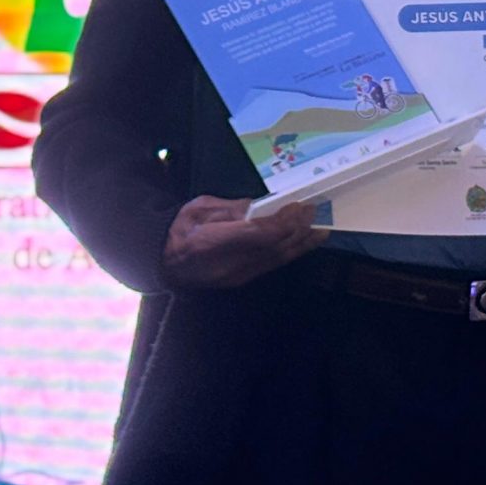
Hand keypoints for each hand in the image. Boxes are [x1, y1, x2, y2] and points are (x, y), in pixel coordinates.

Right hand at [160, 195, 322, 289]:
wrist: (164, 263)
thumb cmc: (180, 230)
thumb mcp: (200, 208)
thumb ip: (231, 208)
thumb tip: (259, 205)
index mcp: (214, 241)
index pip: (259, 234)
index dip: (284, 221)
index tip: (300, 205)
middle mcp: (230, 263)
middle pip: (274, 247)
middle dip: (299, 229)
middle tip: (317, 212)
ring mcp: (238, 274)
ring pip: (277, 259)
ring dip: (301, 244)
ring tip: (321, 230)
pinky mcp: (243, 278)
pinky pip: (273, 265)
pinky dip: (290, 252)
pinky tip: (302, 243)